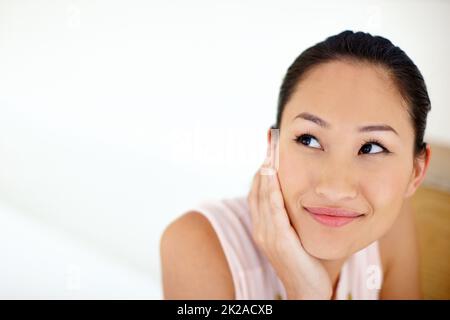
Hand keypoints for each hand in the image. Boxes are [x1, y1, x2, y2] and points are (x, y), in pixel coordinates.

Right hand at [247, 134, 332, 299]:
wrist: (309, 289)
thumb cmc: (308, 260)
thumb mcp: (298, 232)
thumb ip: (295, 213)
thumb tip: (304, 191)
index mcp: (264, 225)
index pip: (258, 190)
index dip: (262, 168)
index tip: (271, 147)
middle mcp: (261, 228)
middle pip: (257, 188)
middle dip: (263, 162)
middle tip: (270, 139)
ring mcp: (267, 235)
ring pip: (262, 196)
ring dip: (266, 171)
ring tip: (271, 149)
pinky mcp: (278, 241)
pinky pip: (273, 211)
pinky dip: (272, 191)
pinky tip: (274, 175)